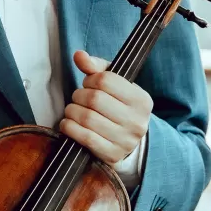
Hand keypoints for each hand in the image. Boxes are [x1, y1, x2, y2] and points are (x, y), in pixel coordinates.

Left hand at [60, 50, 152, 164]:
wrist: (127, 142)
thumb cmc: (118, 108)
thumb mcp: (115, 86)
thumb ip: (97, 68)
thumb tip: (79, 55)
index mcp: (141, 100)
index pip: (106, 80)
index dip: (90, 79)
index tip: (88, 84)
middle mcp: (137, 121)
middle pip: (95, 99)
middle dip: (79, 96)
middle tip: (78, 98)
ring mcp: (125, 140)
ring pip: (87, 118)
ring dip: (72, 112)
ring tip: (72, 110)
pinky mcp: (112, 155)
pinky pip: (84, 138)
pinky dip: (70, 128)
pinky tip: (69, 124)